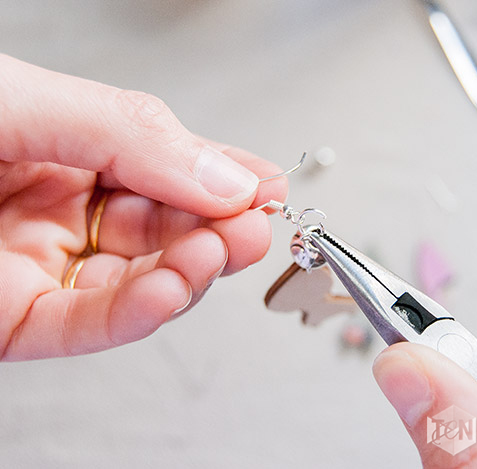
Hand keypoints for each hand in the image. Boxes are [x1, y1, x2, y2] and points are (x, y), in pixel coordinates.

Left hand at [0, 55, 286, 360]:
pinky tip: (170, 292)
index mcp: (70, 150)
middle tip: (253, 226)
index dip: (223, 180)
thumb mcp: (34, 102)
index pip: (168, 171)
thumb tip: (226, 179)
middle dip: (218, 232)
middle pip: (166, 232)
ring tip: (215, 252)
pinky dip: (137, 316)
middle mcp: (61, 211)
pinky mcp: (15, 319)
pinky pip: (88, 326)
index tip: (267, 187)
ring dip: (189, 275)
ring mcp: (41, 267)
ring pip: (140, 284)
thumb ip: (132, 135)